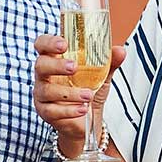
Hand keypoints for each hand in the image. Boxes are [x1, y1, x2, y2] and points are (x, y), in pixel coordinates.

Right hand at [31, 35, 127, 156]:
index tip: (64, 44)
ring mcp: (42, 94)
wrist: (89, 119)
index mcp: (54, 60)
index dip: (49, 42)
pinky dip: (69, 110)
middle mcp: (44, 76)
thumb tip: (120, 51)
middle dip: (56, 65)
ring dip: (69, 93)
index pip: (42, 45)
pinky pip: (52, 111)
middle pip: (40, 66)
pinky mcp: (46, 112)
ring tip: (89, 95)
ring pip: (47, 91)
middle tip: (74, 67)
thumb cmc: (88, 90)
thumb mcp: (101, 75)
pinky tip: (82, 109)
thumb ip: (109, 62)